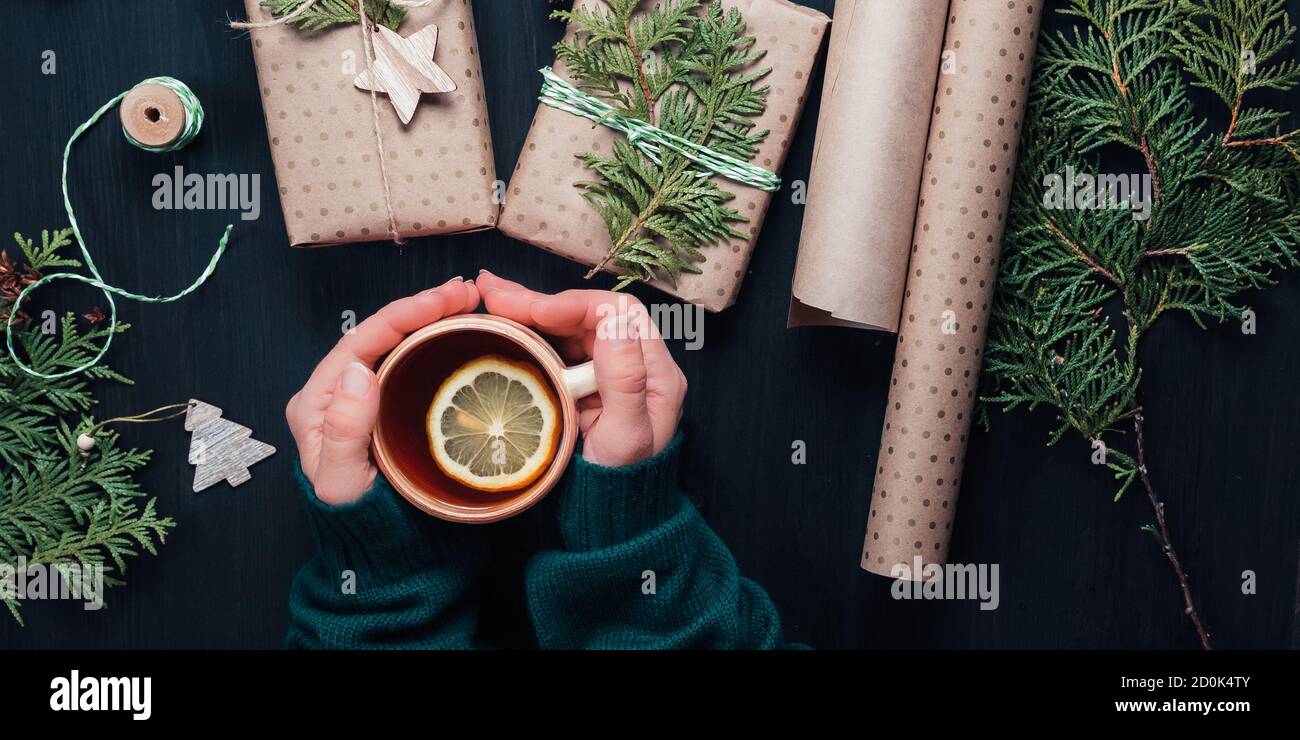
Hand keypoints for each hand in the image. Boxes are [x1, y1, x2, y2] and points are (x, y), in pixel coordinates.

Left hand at [286, 277, 479, 505]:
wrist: (377, 548)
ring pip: (396, 344)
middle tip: (467, 292)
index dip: (404, 313)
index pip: (362, 341)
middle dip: (423, 307)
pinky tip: (459, 330)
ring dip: (432, 318)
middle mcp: (338, 392)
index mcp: (318, 401)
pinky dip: (435, 341)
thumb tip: (359, 371)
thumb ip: (344, 430)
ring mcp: (365, 397)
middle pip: (380, 334)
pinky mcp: (389, 406)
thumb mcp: (342, 482)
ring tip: (468, 301)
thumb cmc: (358, 519)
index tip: (444, 299)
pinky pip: (410, 364)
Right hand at [476, 271, 686, 466]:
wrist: (609, 518)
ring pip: (569, 326)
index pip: (618, 313)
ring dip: (529, 310)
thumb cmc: (621, 485)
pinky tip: (501, 321)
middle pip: (588, 315)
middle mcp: (634, 364)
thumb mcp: (627, 438)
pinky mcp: (583, 384)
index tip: (536, 313)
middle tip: (493, 293)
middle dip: (541, 302)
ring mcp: (606, 373)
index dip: (574, 305)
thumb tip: (614, 323)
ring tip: (489, 298)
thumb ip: (625, 381)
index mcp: (656, 371)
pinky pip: (556, 347)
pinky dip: (529, 331)